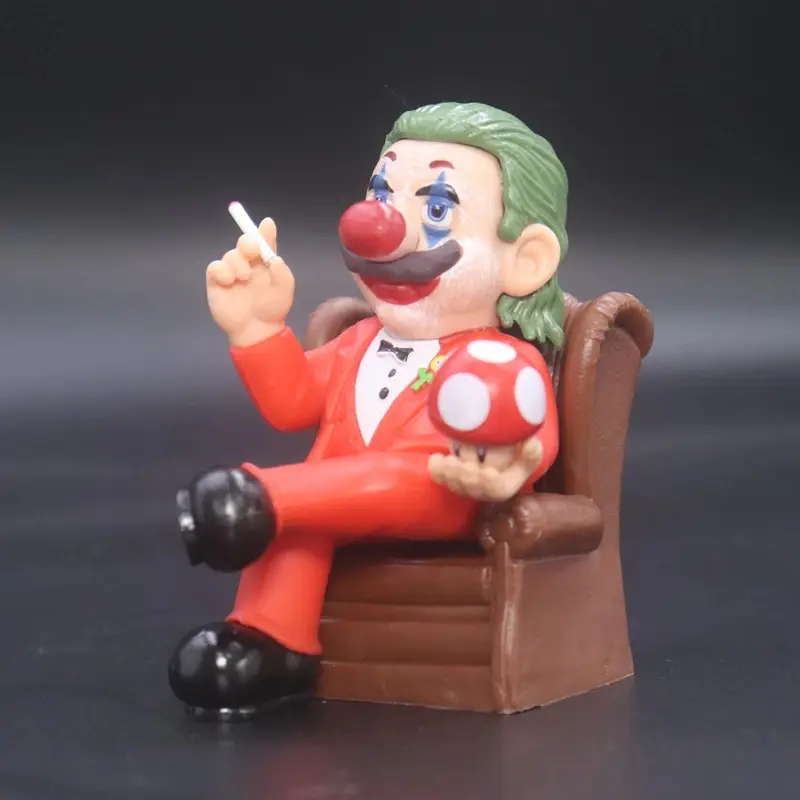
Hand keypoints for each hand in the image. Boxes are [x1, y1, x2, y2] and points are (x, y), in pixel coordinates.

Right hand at [206, 217, 295, 346]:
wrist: (258, 330)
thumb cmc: (273, 309)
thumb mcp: (284, 291)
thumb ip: (282, 273)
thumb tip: (274, 258)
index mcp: (265, 263)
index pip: (264, 243)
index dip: (265, 232)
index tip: (268, 224)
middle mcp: (248, 263)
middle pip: (245, 243)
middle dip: (248, 241)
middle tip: (253, 248)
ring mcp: (231, 271)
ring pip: (230, 255)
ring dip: (238, 262)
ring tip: (244, 277)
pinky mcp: (217, 281)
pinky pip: (215, 267)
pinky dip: (222, 270)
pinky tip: (230, 280)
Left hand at [428, 436, 543, 502]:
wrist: (494, 457)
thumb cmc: (513, 455)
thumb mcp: (528, 454)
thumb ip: (531, 452)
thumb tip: (531, 443)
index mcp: (503, 488)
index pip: (494, 487)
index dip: (488, 480)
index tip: (488, 471)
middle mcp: (481, 491)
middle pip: (471, 480)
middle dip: (467, 465)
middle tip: (467, 446)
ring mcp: (463, 487)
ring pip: (453, 480)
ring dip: (451, 466)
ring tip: (453, 455)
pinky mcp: (448, 479)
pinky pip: (438, 476)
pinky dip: (436, 466)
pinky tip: (438, 456)